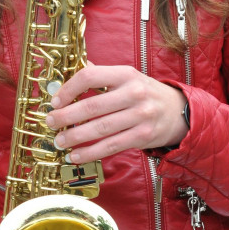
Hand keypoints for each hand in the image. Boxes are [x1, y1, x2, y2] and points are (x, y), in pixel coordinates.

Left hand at [45, 64, 188, 163]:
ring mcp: (140, 116)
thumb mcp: (127, 77)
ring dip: (74, 137)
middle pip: (92, 106)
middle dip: (66, 116)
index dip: (68, 89)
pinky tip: (75, 155)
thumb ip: (100, 75)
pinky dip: (90, 152)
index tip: (55, 101)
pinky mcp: (142, 136)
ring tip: (59, 141)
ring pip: (99, 129)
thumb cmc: (145, 93)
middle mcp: (134, 93)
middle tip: (50, 122)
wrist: (178, 111)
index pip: (90, 77)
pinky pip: (110, 146)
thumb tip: (66, 75)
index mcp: (125, 74)